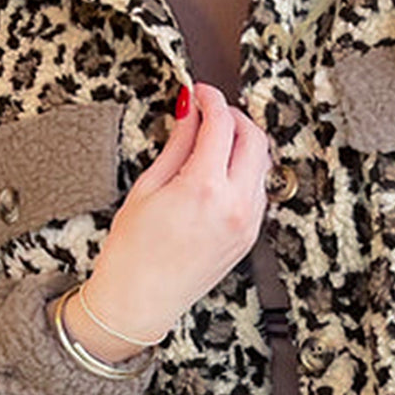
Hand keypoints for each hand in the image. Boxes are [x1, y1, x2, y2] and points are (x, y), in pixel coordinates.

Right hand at [79, 82, 269, 346]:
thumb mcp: (147, 187)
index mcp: (204, 189)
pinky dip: (244, 171)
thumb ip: (177, 144)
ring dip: (243, 143)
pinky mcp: (249, 236)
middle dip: (234, 116)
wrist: (139, 301)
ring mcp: (247, 223)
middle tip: (210, 111)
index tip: (199, 93)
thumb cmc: (133, 253)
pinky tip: (219, 171)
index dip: (210, 99)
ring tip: (213, 141)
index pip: (222, 124)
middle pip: (254, 138)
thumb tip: (189, 112)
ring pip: (262, 164)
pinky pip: (257, 190)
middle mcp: (234, 206)